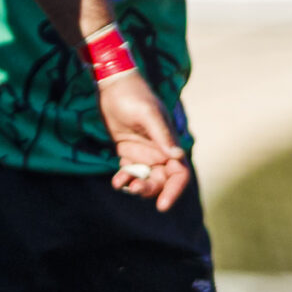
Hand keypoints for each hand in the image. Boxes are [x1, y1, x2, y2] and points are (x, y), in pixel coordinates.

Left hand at [96, 74, 190, 210]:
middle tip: (134, 189)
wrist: (113, 86)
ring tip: (122, 185)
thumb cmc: (134, 96)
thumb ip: (161, 135)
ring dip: (136, 186)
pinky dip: (124, 180)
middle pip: (161, 181)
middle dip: (150, 189)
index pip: (178, 174)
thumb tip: (177, 155)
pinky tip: (117, 181)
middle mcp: (159, 152)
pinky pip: (129, 172)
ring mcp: (143, 153)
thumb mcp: (147, 114)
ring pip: (145, 179)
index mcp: (169, 145)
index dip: (173, 190)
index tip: (162, 205)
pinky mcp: (127, 151)